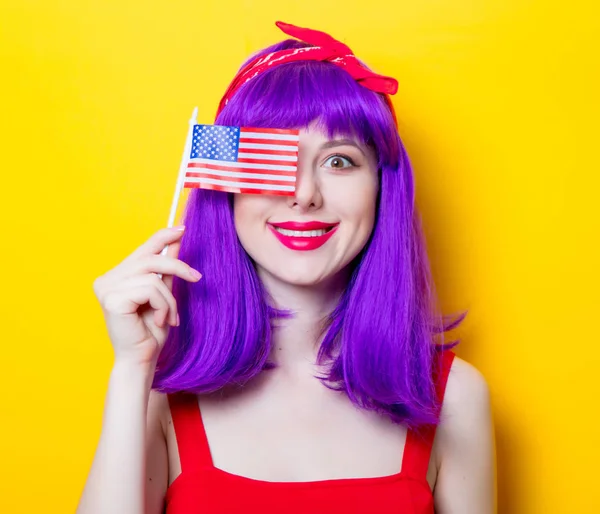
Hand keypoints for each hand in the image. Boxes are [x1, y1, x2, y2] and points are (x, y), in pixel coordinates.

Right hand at [93, 226, 200, 365]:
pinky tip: (160, 321)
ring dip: (169, 299)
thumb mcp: (164, 293)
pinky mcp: (112, 299)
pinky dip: (163, 305)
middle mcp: (107, 280)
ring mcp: (106, 288)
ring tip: (169, 317)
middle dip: (178, 267)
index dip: (162, 237)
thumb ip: (167, 267)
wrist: (142, 360)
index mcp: (116, 277)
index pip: (141, 249)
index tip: (182, 228)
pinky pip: (150, 289)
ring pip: (153, 276)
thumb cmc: (152, 331)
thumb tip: (178, 238)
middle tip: (197, 278)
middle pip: (150, 259)